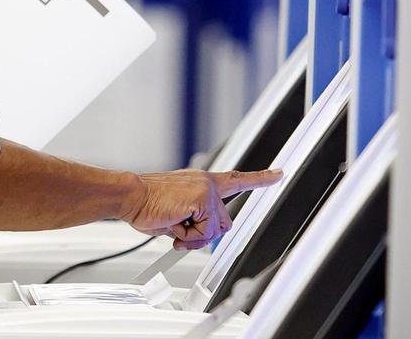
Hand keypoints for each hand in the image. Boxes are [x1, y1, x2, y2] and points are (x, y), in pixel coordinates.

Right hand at [120, 169, 282, 249]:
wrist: (131, 196)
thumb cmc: (147, 204)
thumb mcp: (176, 214)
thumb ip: (194, 220)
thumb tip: (196, 237)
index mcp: (201, 182)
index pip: (237, 179)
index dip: (261, 178)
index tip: (280, 173)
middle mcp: (207, 182)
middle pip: (223, 223)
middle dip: (204, 234)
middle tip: (180, 230)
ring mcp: (207, 190)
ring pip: (215, 230)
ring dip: (193, 236)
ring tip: (174, 223)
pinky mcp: (203, 199)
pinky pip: (205, 232)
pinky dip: (188, 236)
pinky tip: (174, 222)